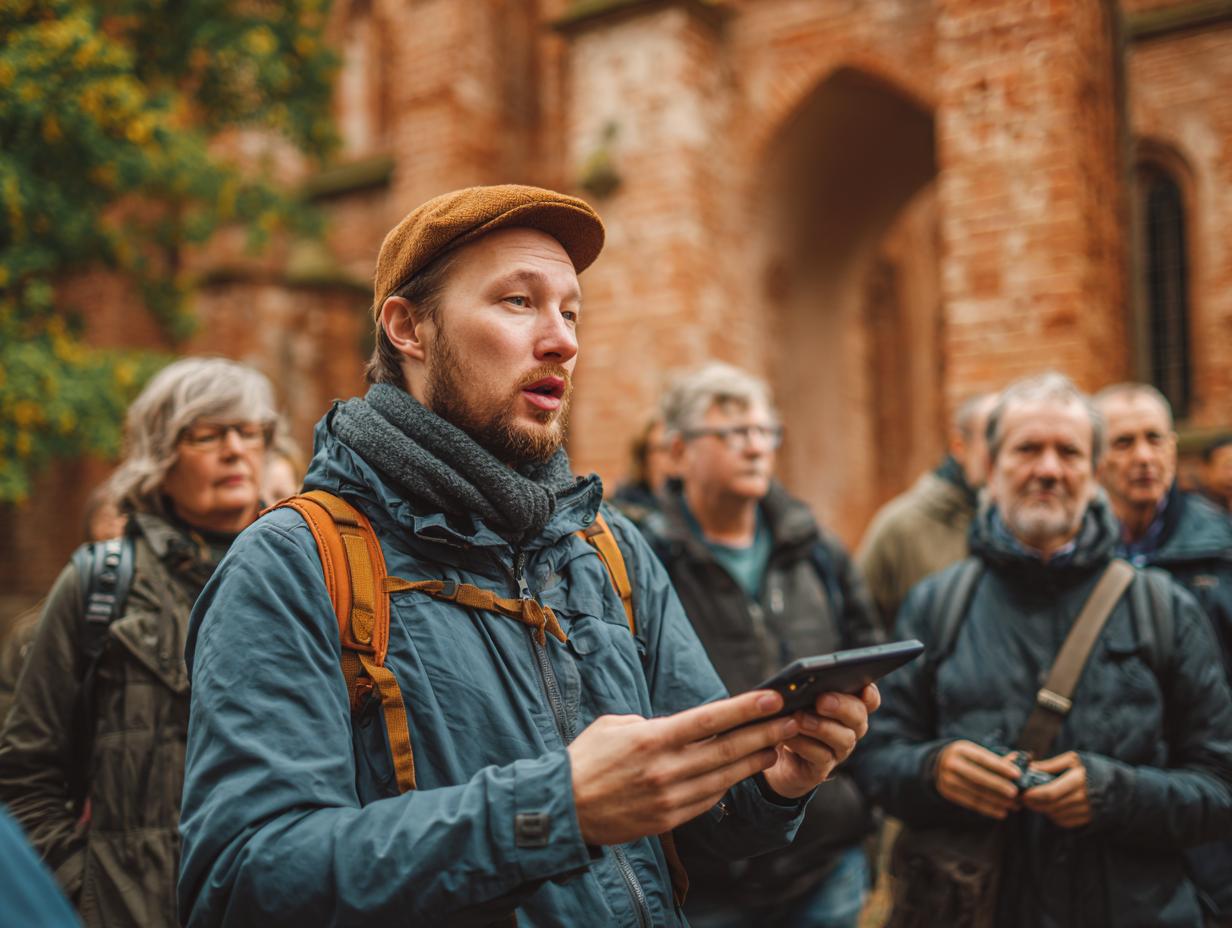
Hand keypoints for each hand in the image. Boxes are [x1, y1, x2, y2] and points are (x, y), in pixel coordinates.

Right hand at [568, 690, 797, 845]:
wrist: (564, 809)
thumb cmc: (588, 759)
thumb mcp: (616, 725)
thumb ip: (654, 724)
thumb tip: (683, 727)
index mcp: (653, 738)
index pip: (710, 720)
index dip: (746, 708)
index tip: (774, 697)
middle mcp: (666, 768)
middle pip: (728, 748)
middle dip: (766, 732)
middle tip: (794, 719)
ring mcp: (670, 796)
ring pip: (726, 776)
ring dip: (755, 759)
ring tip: (778, 744)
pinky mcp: (670, 819)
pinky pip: (709, 798)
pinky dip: (729, 782)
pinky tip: (742, 770)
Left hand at [762, 684, 880, 798]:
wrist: (769, 753)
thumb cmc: (784, 718)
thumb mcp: (792, 700)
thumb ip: (799, 691)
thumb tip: (795, 687)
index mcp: (847, 707)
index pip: (868, 700)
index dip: (870, 694)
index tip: (864, 687)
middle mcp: (849, 729)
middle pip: (859, 716)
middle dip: (841, 706)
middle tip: (821, 701)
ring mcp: (838, 751)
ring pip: (844, 738)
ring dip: (822, 727)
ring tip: (800, 718)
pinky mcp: (822, 769)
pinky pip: (822, 757)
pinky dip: (804, 744)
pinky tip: (789, 736)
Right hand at [935, 740, 1020, 819]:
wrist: (940, 764)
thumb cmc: (967, 759)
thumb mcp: (977, 752)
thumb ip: (997, 759)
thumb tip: (1018, 759)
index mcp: (960, 749)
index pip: (982, 758)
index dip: (1000, 766)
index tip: (1017, 774)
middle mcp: (951, 763)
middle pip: (978, 776)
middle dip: (998, 785)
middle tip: (1016, 793)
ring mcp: (946, 778)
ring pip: (975, 792)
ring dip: (996, 800)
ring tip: (1013, 805)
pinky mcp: (947, 792)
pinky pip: (970, 803)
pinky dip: (987, 808)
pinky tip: (1001, 812)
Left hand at [1019, 751, 1090, 827]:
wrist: (1119, 786)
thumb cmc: (1091, 768)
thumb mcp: (1073, 760)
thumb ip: (1050, 765)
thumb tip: (1029, 768)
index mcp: (1078, 780)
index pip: (1050, 793)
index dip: (1034, 795)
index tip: (1023, 793)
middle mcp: (1083, 798)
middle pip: (1051, 806)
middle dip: (1034, 803)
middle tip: (1023, 798)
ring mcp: (1087, 811)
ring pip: (1056, 815)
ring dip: (1043, 810)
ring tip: (1035, 801)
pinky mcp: (1088, 819)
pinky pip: (1065, 821)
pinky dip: (1054, 816)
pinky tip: (1051, 807)